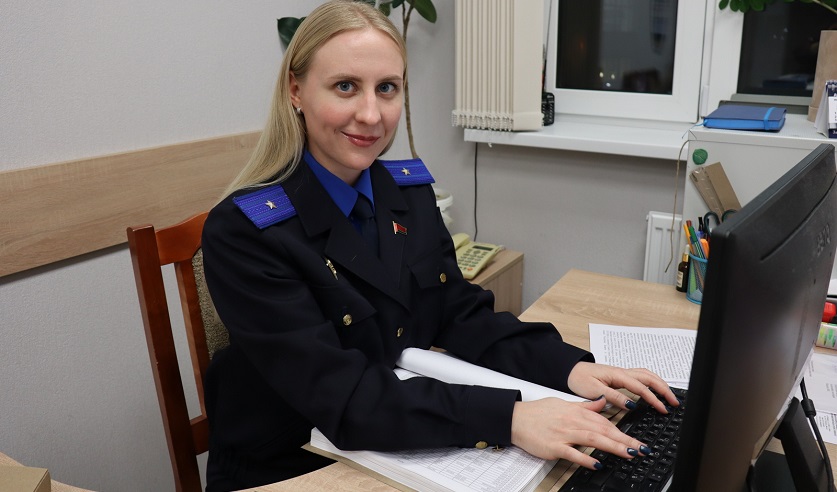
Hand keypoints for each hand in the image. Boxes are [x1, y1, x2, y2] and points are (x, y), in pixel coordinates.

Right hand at [510, 397, 649, 468]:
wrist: (516, 418)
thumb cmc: (537, 412)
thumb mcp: (563, 403)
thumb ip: (585, 406)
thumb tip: (603, 402)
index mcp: (577, 411)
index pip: (605, 421)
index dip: (623, 431)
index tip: (637, 440)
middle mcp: (573, 421)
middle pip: (604, 430)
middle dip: (626, 440)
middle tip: (642, 449)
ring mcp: (564, 434)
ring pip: (594, 439)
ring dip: (614, 447)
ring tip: (630, 454)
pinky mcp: (554, 446)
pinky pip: (573, 453)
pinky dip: (586, 458)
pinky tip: (598, 463)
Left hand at [567, 362, 680, 413]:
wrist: (570, 370)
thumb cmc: (579, 379)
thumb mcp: (594, 390)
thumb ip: (613, 397)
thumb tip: (632, 404)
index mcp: (617, 375)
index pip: (641, 387)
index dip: (654, 399)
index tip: (663, 409)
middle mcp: (622, 372)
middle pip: (650, 377)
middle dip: (664, 390)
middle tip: (674, 403)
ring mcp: (622, 373)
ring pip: (648, 375)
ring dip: (661, 384)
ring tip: (670, 397)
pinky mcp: (620, 376)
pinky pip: (641, 376)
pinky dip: (652, 382)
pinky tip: (655, 389)